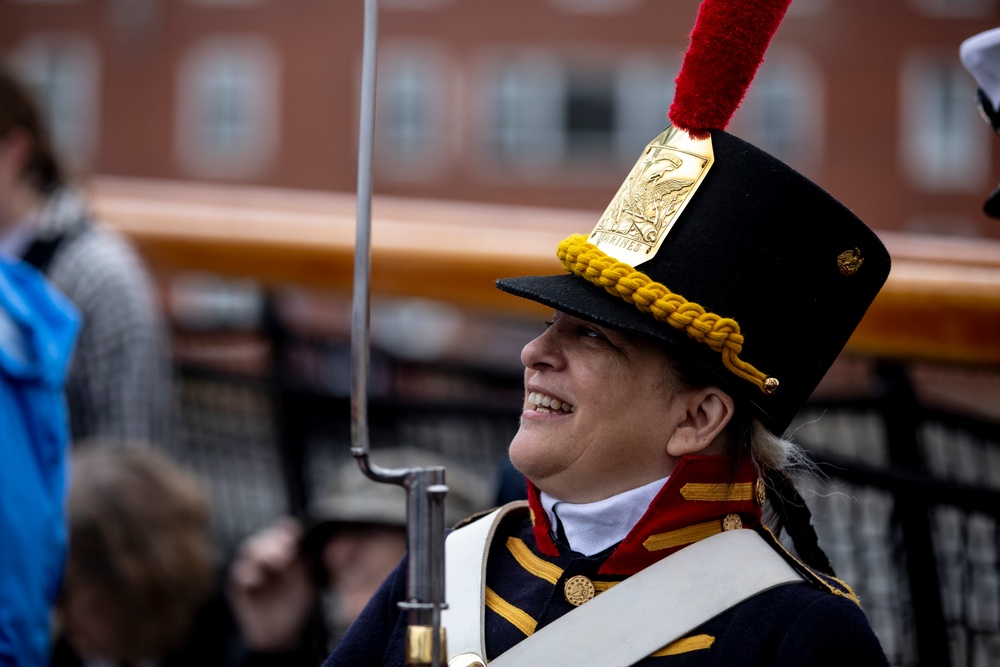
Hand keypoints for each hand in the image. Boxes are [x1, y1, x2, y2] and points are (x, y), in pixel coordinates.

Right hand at [227, 517, 317, 651]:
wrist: (283, 635)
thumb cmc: (298, 604)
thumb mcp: (308, 580)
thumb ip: (306, 561)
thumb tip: (310, 541)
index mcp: (285, 550)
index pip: (283, 531)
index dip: (286, 530)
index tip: (294, 534)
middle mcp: (266, 556)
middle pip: (265, 538)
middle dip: (275, 541)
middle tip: (288, 549)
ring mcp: (252, 570)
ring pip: (250, 550)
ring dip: (262, 553)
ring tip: (278, 562)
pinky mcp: (240, 587)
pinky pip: (239, 575)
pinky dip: (247, 574)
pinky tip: (257, 579)